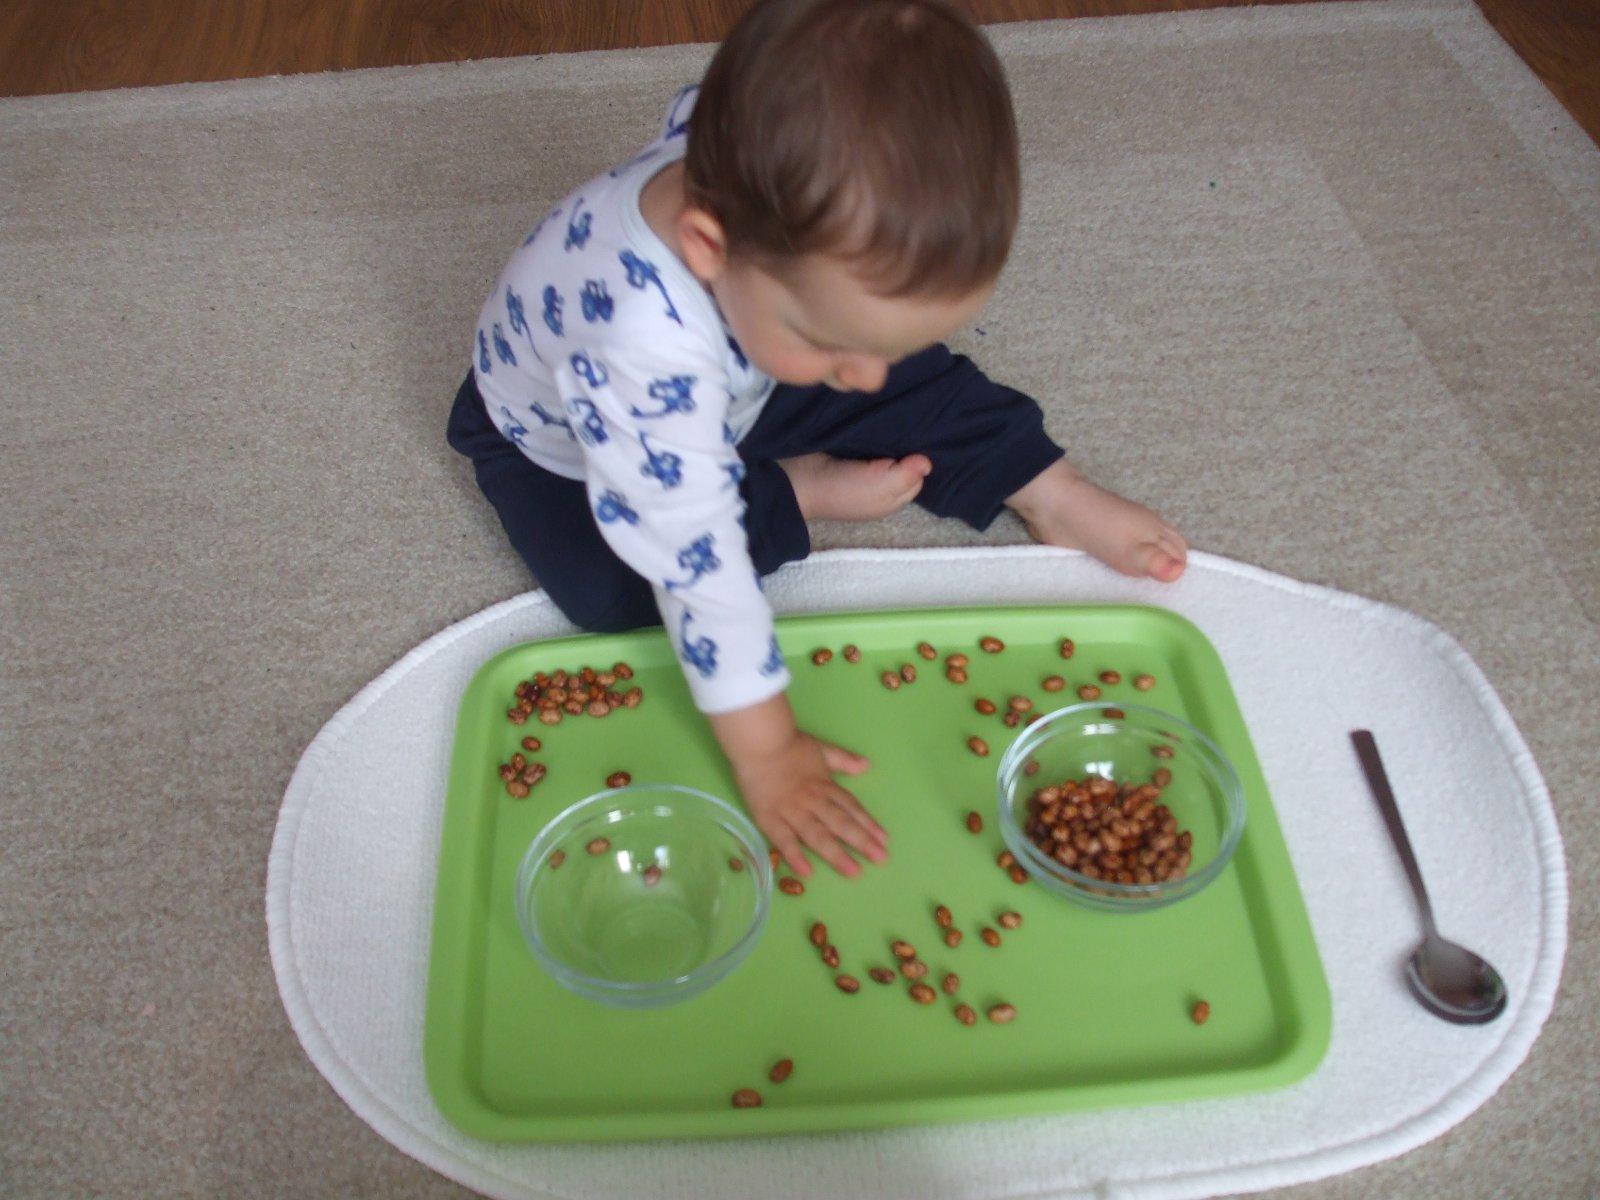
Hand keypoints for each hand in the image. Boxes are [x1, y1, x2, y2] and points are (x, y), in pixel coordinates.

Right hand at [708, 692, 888, 877]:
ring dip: (837, 854)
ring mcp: (792, 812)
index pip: (851, 807)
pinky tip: (807, 873)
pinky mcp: (769, 819)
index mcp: (824, 786)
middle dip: (862, 842)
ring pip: (818, 835)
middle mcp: (813, 801)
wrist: (759, 743)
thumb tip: (866, 766)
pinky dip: (795, 856)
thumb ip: (843, 759)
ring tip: (854, 872)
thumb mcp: (821, 748)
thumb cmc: (788, 745)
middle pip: (840, 824)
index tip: (884, 839)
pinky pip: (784, 840)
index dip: (868, 823)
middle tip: (881, 859)